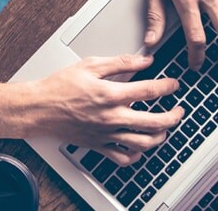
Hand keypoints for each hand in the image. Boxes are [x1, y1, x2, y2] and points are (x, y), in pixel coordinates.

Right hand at [28, 54, 183, 165]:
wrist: (38, 108)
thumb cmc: (59, 86)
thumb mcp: (90, 65)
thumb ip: (120, 62)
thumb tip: (144, 60)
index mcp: (110, 94)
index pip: (150, 91)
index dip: (168, 86)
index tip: (173, 84)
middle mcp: (111, 117)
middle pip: (154, 122)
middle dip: (173, 117)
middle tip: (179, 111)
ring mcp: (105, 133)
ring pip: (143, 143)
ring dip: (160, 137)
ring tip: (164, 129)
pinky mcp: (97, 144)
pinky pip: (122, 157)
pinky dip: (136, 155)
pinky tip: (139, 148)